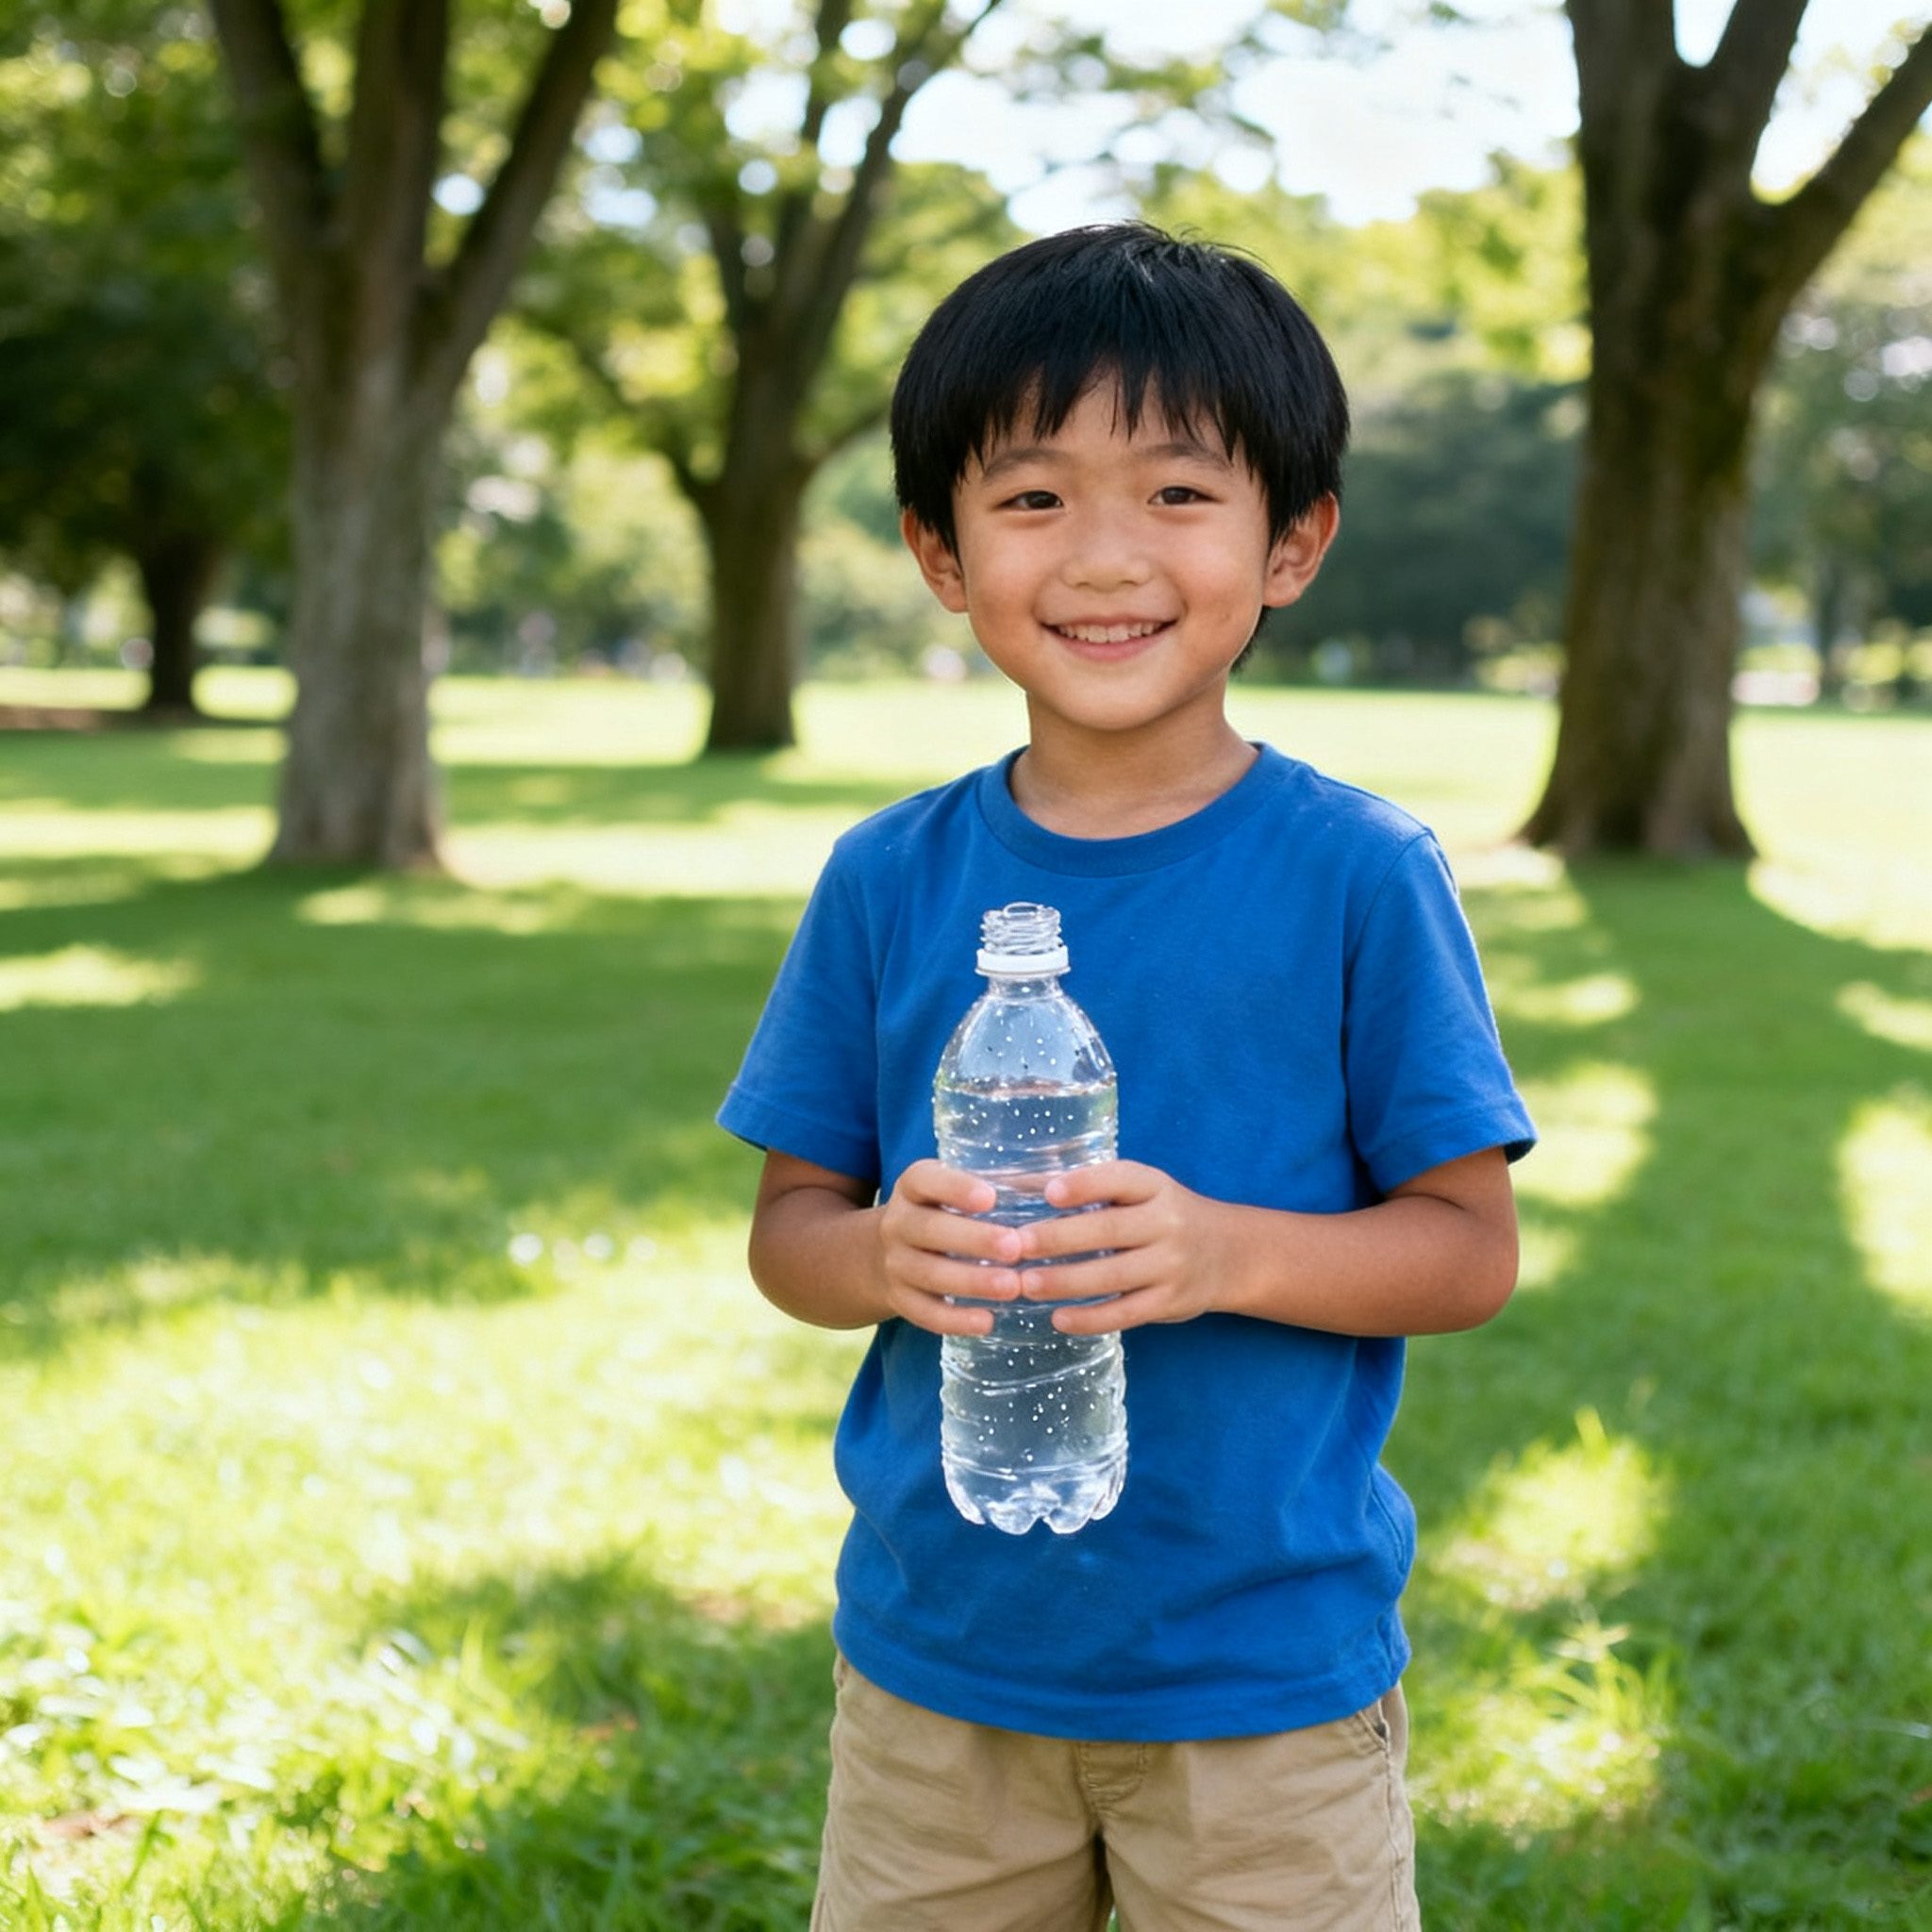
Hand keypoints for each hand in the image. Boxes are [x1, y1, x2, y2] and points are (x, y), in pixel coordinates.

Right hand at [875, 1160, 1030, 1336]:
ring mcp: (894, 1263)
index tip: (991, 1197)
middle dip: (973, 1239)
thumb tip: (1065, 1183)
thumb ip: (1005, 1185)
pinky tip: (987, 1322)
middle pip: (928, 1229)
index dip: (956, 1188)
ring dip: (972, 1282)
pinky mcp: (899, 1299)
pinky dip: (954, 1320)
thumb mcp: (962, 1190)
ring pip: (928, 1274)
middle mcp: (897, 1222)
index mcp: (914, 1185)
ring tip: (1013, 1287)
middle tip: (1015, 1248)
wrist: (886, 1252)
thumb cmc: (947, 1213)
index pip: (926, 1180)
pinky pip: (924, 1313)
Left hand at [1009, 1161, 1229, 1332]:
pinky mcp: (1170, 1303)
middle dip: (1059, 1238)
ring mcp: (1171, 1266)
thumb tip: (1022, 1183)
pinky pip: (1125, 1314)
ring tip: (1025, 1284)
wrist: (1229, 1254)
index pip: (1119, 1179)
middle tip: (1016, 1244)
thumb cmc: (1164, 1216)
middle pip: (1108, 1230)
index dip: (1084, 1185)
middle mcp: (1167, 1223)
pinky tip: (1058, 1318)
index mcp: (1155, 1187)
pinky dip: (1090, 1319)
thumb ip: (1093, 1188)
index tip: (1048, 1192)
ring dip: (1064, 1282)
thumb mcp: (1142, 1191)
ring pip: (1113, 1276)